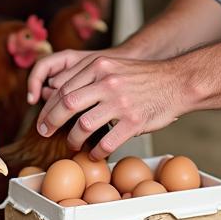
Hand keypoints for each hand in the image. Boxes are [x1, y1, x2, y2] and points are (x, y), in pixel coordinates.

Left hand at [32, 52, 191, 159]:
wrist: (177, 82)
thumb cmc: (143, 77)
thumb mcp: (113, 66)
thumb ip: (89, 76)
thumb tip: (58, 92)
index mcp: (99, 66)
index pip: (63, 87)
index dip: (47, 106)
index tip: (43, 119)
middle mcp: (107, 82)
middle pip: (66, 104)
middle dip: (50, 122)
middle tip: (45, 133)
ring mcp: (120, 102)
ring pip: (83, 125)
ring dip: (73, 139)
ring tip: (74, 144)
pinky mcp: (133, 121)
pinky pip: (106, 142)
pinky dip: (96, 152)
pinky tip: (96, 153)